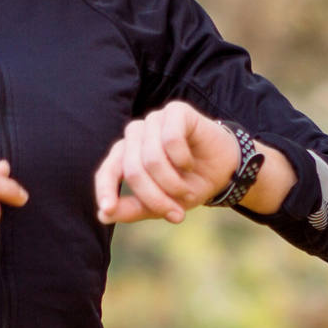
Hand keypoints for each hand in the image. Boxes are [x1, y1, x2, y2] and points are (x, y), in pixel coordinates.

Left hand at [92, 100, 239, 224]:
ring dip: (173, 183)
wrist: (224, 171)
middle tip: (176, 213)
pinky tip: (190, 164)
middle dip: (155, 197)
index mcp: (125, 155)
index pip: (107, 171)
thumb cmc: (188, 185)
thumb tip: (103, 215)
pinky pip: (171, 139)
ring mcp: (154, 120)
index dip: (105, 190)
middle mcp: (135, 135)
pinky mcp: (175, 111)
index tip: (107, 209)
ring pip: (152, 157)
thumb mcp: (160, 204)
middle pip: (134, 170)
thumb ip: (132, 209)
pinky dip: (183, 159)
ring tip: (187, 192)